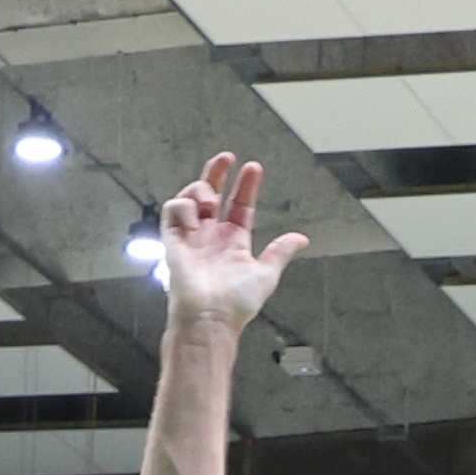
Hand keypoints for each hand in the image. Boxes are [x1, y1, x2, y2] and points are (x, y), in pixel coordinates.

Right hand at [159, 155, 305, 337]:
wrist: (210, 317)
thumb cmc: (236, 303)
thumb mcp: (266, 274)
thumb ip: (280, 252)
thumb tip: (302, 238)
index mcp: (233, 241)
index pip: (239, 205)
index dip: (246, 186)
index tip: (253, 168)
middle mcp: (211, 236)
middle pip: (212, 194)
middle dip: (218, 172)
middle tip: (227, 157)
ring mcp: (192, 237)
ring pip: (191, 198)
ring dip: (202, 190)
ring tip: (211, 204)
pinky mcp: (173, 240)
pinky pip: (173, 210)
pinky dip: (183, 206)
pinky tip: (195, 218)